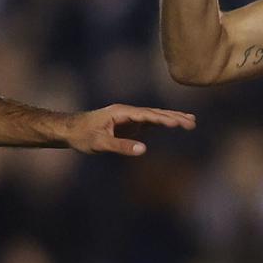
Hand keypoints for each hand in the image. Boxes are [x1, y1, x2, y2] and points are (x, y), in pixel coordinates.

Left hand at [59, 105, 196, 156]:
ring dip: (173, 118)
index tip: (178, 124)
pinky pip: (151, 122)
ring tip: (192, 121)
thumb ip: (121, 146)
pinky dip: (164, 122)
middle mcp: (128, 112)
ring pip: (155, 116)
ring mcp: (130, 117)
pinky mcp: (130, 124)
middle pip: (155, 113)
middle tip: (193, 123)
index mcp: (121, 112)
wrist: (69, 129)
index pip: (147, 115)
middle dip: (175, 117)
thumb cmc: (82, 135)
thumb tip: (144, 150)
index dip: (163, 119)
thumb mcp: (100, 143)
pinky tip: (175, 123)